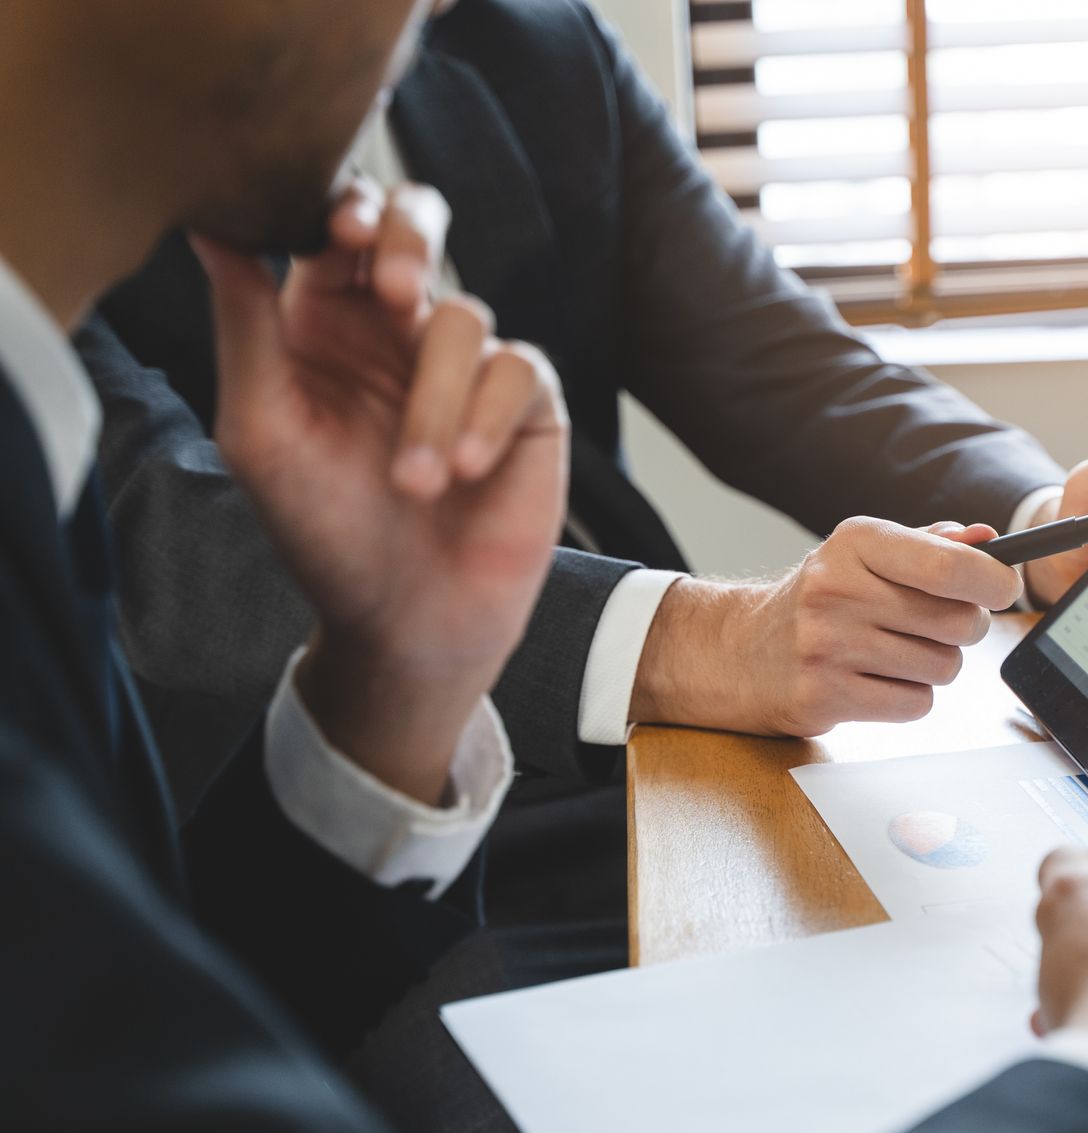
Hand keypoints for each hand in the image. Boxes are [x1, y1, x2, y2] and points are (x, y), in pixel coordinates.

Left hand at [196, 182, 568, 801]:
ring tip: (416, 482)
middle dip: (411, 236)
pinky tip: (465, 473)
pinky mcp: (527, 404)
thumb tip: (213, 225)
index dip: (341, 208)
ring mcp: (466, 363)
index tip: (336, 233)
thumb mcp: (263, 430)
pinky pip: (519, 368)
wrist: (409, 621)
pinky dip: (488, 417)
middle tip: (398, 291)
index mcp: (323, 321)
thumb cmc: (324, 533)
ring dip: (435, 403)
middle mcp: (397, 331)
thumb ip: (245, 327)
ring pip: (464, 316)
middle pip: (416, 223)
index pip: (334, 225)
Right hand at [629, 518, 1020, 736]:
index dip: (993, 580)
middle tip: (936, 624)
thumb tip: (989, 541)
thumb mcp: (867, 554)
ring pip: (943, 668)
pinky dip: (910, 696)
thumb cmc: (822, 598)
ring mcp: (828, 647)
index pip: (947, 565)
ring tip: (896, 652)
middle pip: (957, 622)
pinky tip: (877, 680)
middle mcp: (838, 590)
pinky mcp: (824, 697)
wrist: (742, 651)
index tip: (1003, 587)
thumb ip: (930, 545)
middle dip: (964, 627)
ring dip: (935, 665)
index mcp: (856, 542)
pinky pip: (915, 704)